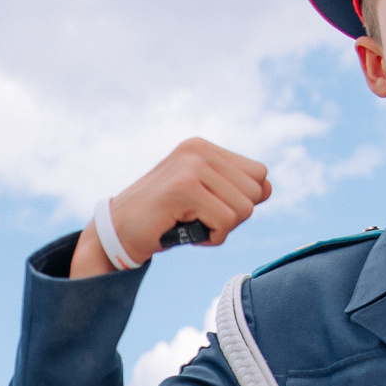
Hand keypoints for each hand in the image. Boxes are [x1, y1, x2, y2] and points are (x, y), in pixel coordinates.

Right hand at [70, 138, 271, 278]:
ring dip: (222, 229)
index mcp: (202, 148)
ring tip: (192, 226)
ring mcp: (190, 167)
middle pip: (255, 191)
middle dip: (233, 217)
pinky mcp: (183, 188)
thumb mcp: (202, 198)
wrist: (117, 234)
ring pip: (244, 208)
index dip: (242, 200)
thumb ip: (234, 190)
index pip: (258, 174)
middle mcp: (198, 150)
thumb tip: (268, 189)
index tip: (210, 209)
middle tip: (200, 221)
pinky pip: (226, 222)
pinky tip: (188, 234)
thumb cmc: (162, 219)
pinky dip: (211, 238)